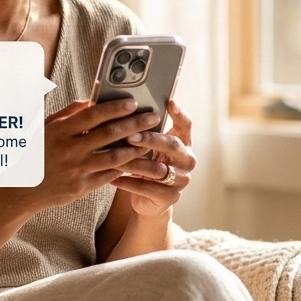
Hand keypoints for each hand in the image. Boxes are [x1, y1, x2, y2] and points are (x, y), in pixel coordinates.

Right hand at [30, 98, 162, 210]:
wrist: (21, 190)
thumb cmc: (34, 153)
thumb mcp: (45, 128)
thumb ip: (68, 113)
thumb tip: (90, 101)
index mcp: (60, 132)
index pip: (93, 115)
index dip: (115, 108)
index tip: (133, 103)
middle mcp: (70, 150)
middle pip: (109, 134)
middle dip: (134, 124)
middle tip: (152, 118)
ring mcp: (77, 170)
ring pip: (114, 157)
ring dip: (135, 147)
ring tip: (150, 140)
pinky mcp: (82, 188)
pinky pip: (108, 176)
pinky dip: (123, 167)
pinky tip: (135, 160)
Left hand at [110, 99, 195, 216]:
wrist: (149, 199)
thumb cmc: (146, 164)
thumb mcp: (149, 147)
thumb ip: (144, 130)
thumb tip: (123, 107)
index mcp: (184, 143)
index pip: (186, 125)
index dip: (179, 113)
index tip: (168, 102)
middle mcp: (187, 160)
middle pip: (172, 145)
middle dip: (150, 139)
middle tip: (129, 136)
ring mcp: (181, 180)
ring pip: (157, 169)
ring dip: (134, 163)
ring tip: (115, 158)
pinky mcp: (171, 197)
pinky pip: (147, 188)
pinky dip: (128, 182)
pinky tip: (112, 177)